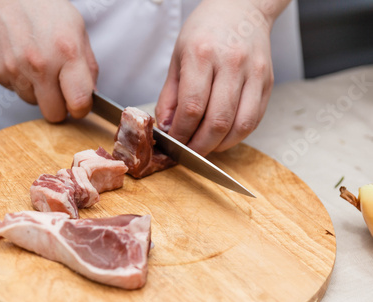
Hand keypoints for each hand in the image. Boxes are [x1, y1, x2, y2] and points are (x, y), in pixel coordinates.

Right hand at [0, 0, 97, 121]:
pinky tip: (21, 60)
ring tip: (37, 66)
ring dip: (38, 91)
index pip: (78, 102)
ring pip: (33, 103)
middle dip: (59, 106)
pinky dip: (20, 81)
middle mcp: (41, 64)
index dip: (81, 108)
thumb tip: (90, 95)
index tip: (79, 104)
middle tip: (58, 90)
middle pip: (54, 114)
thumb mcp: (78, 30)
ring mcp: (16, 69)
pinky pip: (14, 91)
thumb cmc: (44, 8)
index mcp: (67, 53)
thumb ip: (88, 67)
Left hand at [155, 0, 286, 155]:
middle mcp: (231, 63)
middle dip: (199, 146)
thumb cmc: (205, 31)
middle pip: (217, 121)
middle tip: (187, 153)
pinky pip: (254, 120)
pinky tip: (222, 137)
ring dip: (220, 146)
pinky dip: (237, 136)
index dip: (181, 133)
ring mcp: (254, 73)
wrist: (241, 9)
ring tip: (205, 148)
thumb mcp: (177, 58)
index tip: (173, 143)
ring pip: (239, 126)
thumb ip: (170, 96)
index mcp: (202, 54)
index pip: (192, 107)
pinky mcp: (268, 82)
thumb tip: (167, 129)